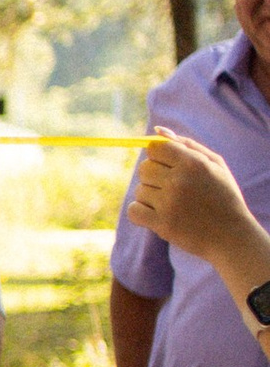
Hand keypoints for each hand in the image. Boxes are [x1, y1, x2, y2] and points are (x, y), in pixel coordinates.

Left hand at [130, 129, 269, 288]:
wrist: (231, 236)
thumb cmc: (223, 196)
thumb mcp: (215, 164)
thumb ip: (186, 144)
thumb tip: (156, 131)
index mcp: (193, 163)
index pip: (155, 148)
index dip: (158, 157)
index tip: (168, 167)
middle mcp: (179, 181)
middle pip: (144, 168)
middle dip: (153, 176)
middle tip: (171, 187)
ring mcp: (169, 203)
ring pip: (139, 190)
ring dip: (150, 196)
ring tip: (171, 204)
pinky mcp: (162, 224)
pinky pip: (134, 210)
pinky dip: (140, 212)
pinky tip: (156, 214)